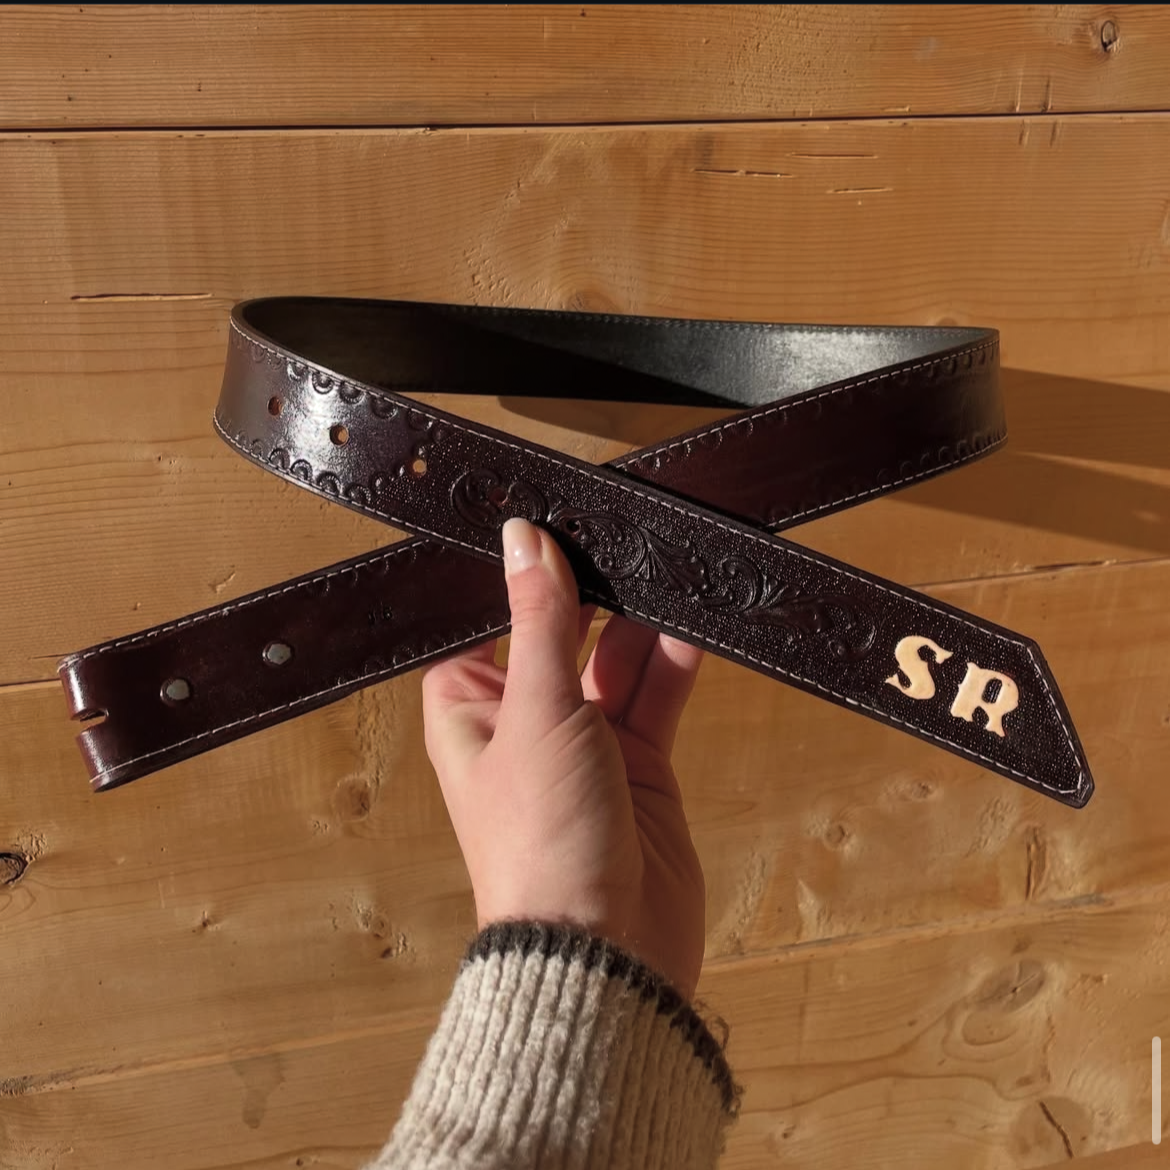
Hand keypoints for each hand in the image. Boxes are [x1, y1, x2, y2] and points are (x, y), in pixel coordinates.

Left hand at [421, 517, 706, 1001]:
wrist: (604, 953)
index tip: (549, 515)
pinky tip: (693, 620)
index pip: (490, 619)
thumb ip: (541, 622)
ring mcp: (585, 741)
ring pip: (616, 657)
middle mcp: (524, 719)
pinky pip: (657, 693)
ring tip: (666, 563)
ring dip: (641, 618)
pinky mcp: (640, 763)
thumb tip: (524, 539)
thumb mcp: (538, 713)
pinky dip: (675, 660)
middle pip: (560, 630)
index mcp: (470, 708)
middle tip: (624, 530)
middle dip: (592, 588)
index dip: (518, 572)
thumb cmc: (541, 846)